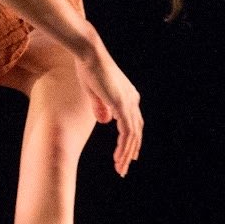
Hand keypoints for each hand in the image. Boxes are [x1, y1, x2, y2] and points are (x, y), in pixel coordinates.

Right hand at [72, 26, 142, 176]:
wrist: (88, 54)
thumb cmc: (88, 68)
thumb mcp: (95, 92)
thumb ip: (101, 107)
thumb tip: (106, 122)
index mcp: (128, 95)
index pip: (134, 123)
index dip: (131, 141)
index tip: (128, 156)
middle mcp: (132, 99)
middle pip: (136, 132)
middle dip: (130, 152)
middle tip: (123, 168)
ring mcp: (129, 102)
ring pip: (133, 136)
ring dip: (126, 154)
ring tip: (120, 168)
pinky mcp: (122, 104)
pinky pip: (126, 131)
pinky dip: (123, 146)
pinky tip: (119, 157)